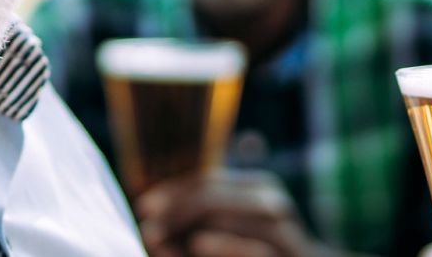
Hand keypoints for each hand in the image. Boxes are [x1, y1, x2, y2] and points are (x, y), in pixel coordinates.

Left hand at [135, 169, 319, 256]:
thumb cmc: (255, 249)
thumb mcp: (228, 228)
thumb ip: (195, 219)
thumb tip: (148, 219)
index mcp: (256, 187)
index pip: (205, 182)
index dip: (171, 192)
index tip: (143, 207)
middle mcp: (271, 202)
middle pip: (212, 198)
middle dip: (173, 212)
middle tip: (147, 229)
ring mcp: (283, 231)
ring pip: (228, 219)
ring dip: (187, 229)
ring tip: (157, 240)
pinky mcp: (288, 255)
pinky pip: (253, 249)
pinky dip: (224, 245)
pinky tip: (198, 244)